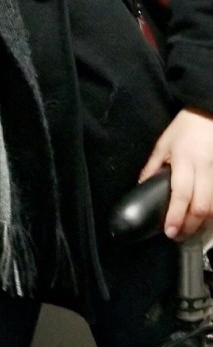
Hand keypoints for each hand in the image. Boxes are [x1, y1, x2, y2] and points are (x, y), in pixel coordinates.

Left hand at [139, 108, 212, 238]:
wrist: (211, 111)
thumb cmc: (186, 126)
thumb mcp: (164, 143)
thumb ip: (153, 166)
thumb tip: (141, 186)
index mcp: (185, 161)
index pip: (181, 194)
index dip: (176, 216)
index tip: (169, 232)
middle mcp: (205, 169)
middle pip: (202, 206)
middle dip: (190, 226)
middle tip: (178, 235)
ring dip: (204, 222)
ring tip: (190, 229)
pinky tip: (206, 217)